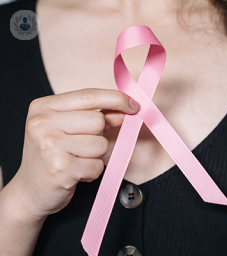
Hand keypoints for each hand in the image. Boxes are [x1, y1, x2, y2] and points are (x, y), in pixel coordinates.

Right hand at [11, 88, 139, 219]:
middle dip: (99, 136)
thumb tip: (124, 110)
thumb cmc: (51, 156)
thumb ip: (94, 116)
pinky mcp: (60, 168)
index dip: (116, 99)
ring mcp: (49, 146)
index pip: (89, 95)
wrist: (29, 192)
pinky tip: (75, 173)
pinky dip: (92, 171)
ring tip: (75, 160)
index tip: (134, 105)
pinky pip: (97, 165)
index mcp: (43, 107)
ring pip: (101, 144)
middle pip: (98, 121)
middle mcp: (42, 123)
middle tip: (81, 147)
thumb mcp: (66, 128)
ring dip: (95, 156)